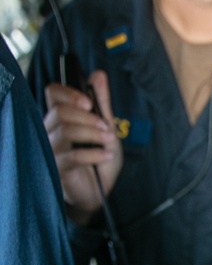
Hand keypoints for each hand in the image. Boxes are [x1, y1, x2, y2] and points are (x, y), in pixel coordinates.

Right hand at [43, 70, 122, 222]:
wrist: (99, 191)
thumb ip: (101, 102)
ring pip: (65, 131)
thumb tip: (98, 73)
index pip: (53, 93)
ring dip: (92, 134)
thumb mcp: (105, 127)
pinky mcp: (57, 170)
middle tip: (106, 128)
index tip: (89, 103)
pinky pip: (72, 157)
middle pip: (60, 111)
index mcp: (60, 117)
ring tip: (109, 141)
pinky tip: (106, 156)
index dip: (70, 93)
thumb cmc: (98, 158)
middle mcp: (50, 131)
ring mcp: (51, 150)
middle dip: (88, 117)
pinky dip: (93, 154)